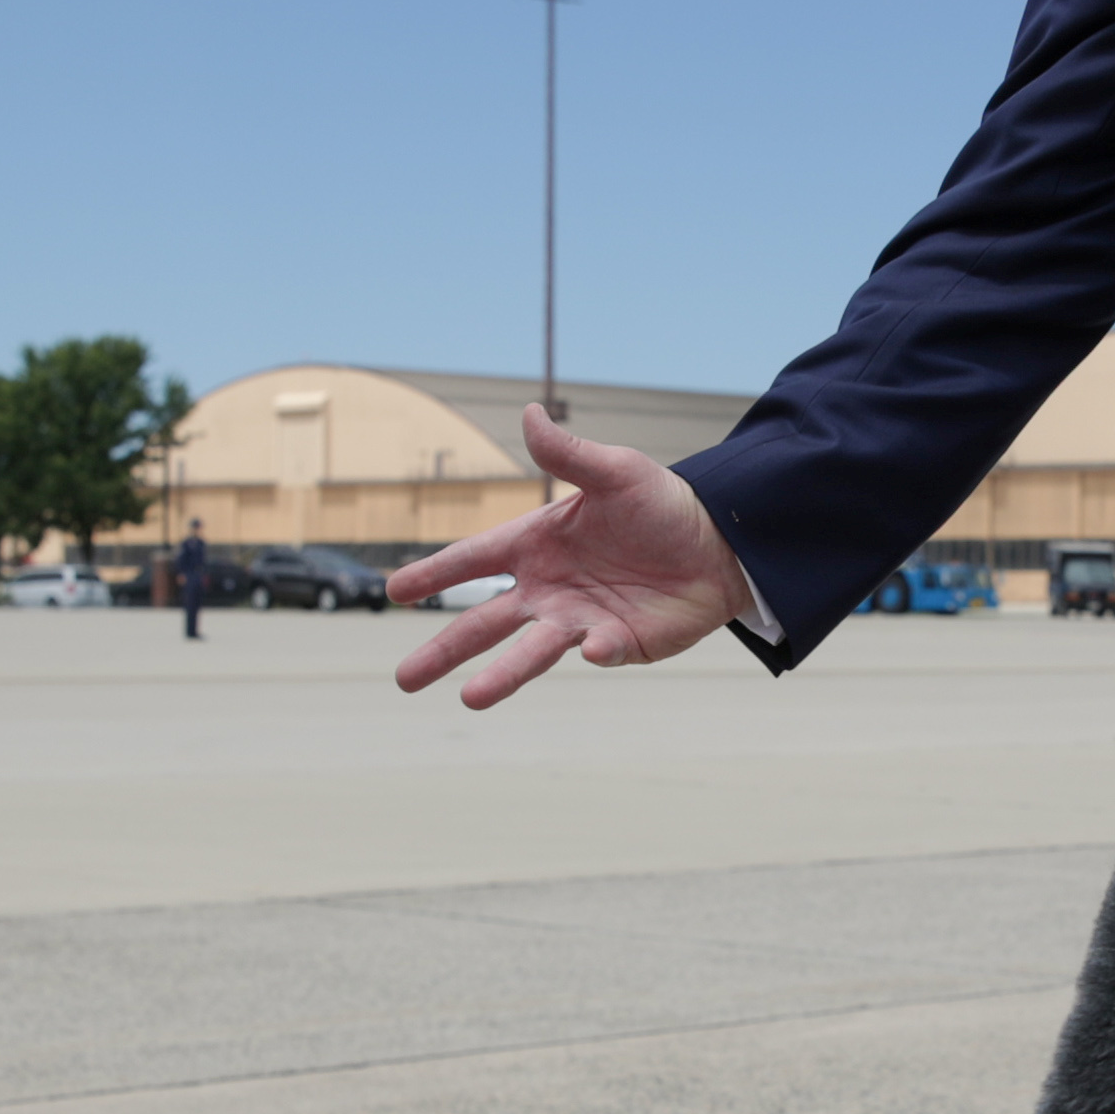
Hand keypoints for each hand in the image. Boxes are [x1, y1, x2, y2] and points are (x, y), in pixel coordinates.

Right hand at [388, 404, 756, 707]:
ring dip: (501, 675)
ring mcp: (579, 620)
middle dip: (443, 650)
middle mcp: (547, 589)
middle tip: (404, 679)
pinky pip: (601, 650)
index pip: (475, 560)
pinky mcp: (618, 644)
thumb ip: (569, 453)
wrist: (720, 545)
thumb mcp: (615, 472)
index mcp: (537, 544)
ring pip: (529, 652)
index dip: (435, 574)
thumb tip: (529, 413)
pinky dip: (595, 650)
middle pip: (484, 624)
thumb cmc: (661, 505)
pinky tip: (590, 648)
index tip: (394, 590)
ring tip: (468, 699)